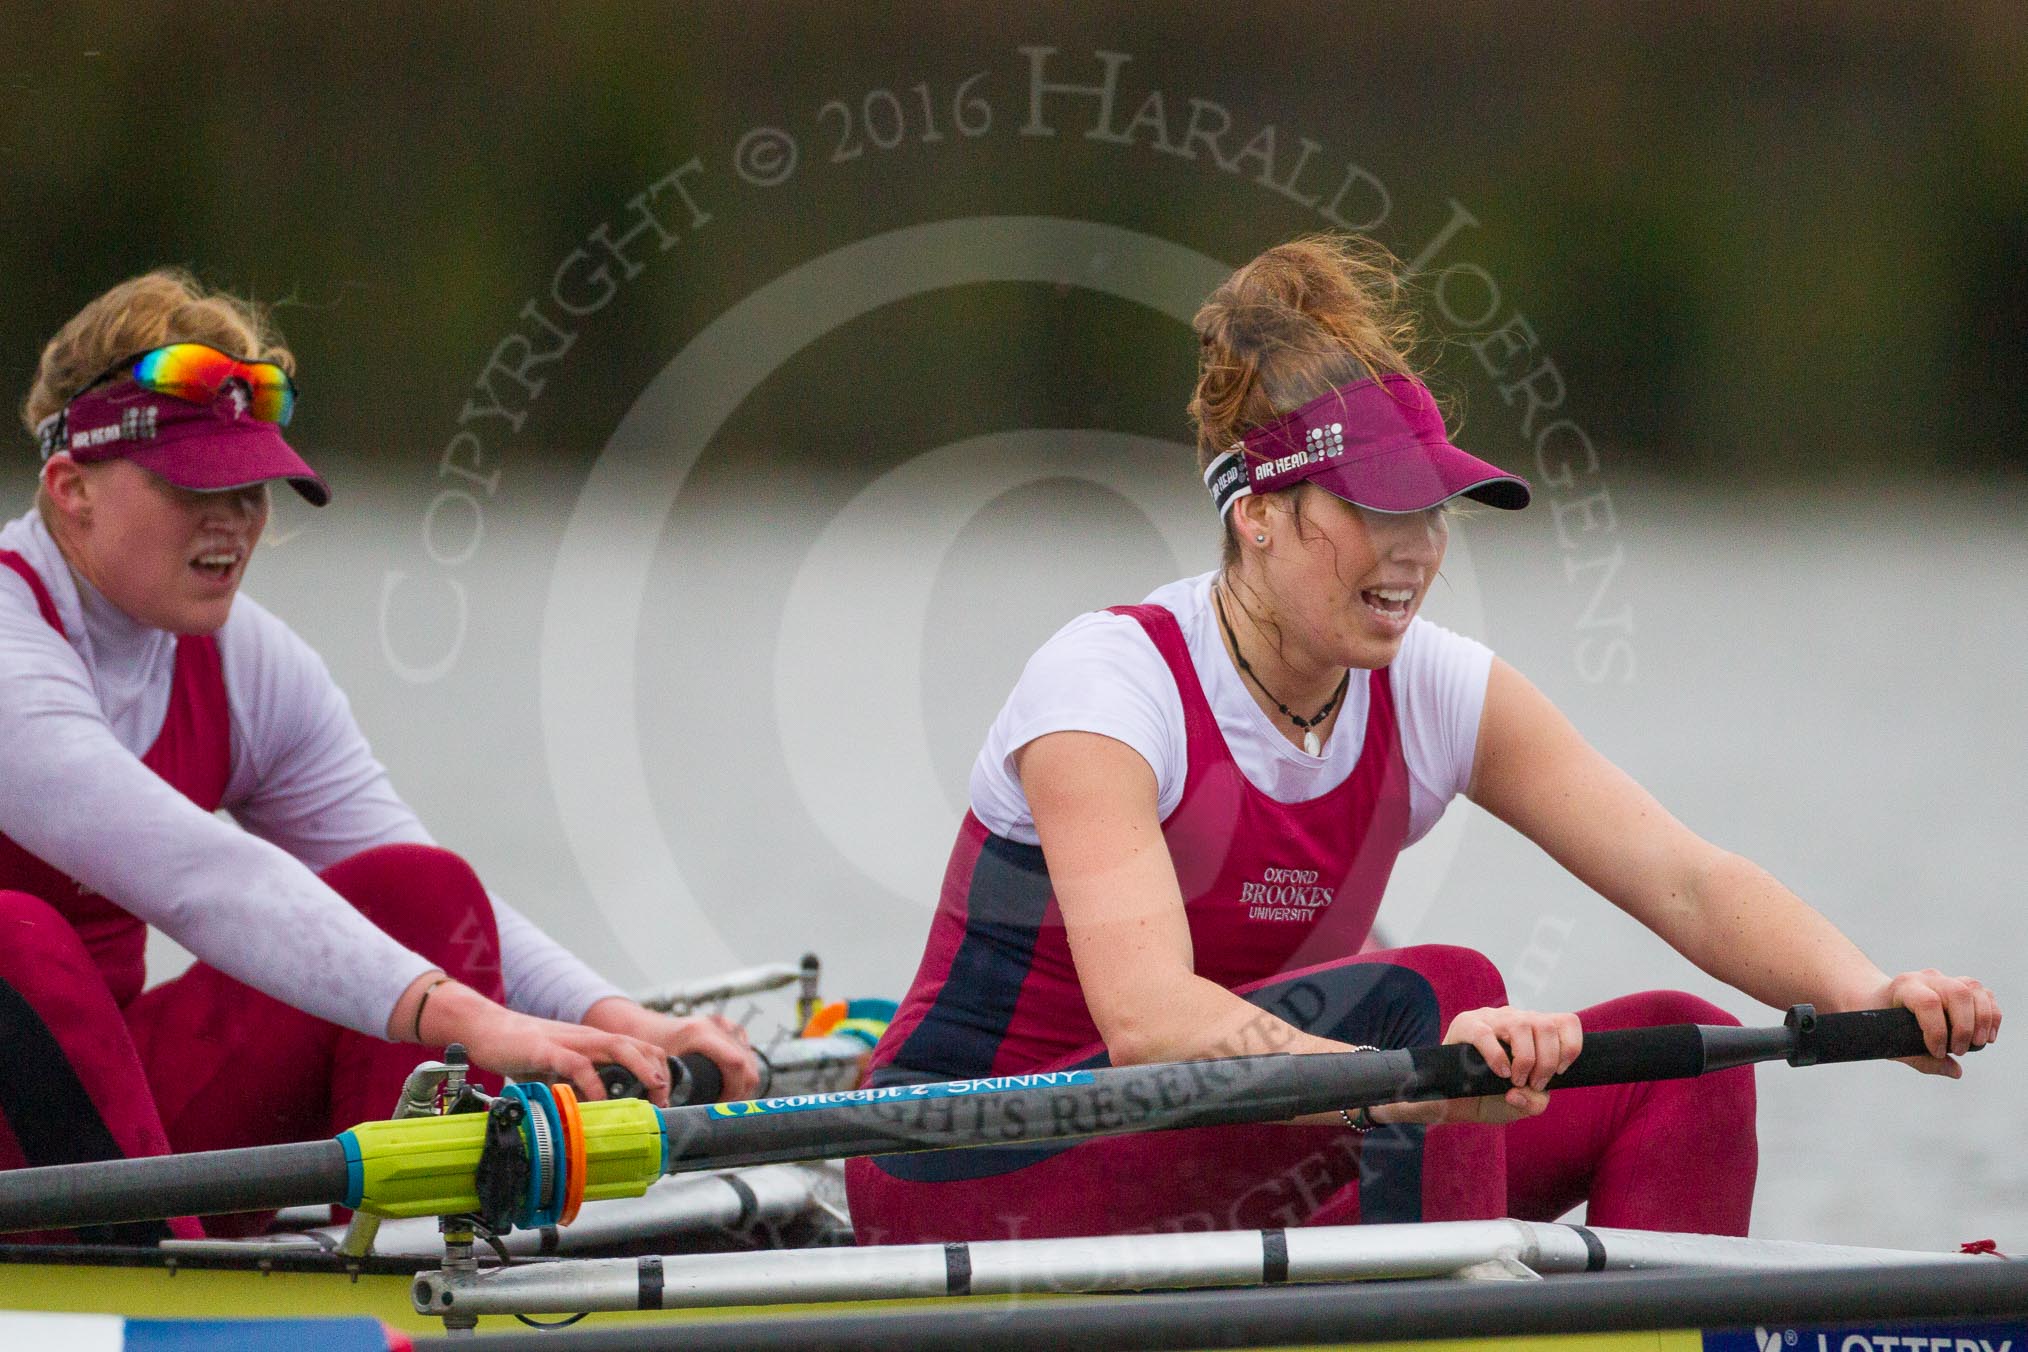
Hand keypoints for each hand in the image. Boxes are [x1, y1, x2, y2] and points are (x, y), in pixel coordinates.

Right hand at [417, 981, 675, 1104]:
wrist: (485, 1029)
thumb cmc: (522, 1049)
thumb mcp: (557, 1069)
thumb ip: (577, 1086)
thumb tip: (594, 1113)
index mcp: (593, 1042)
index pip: (638, 1048)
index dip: (658, 1070)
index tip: (665, 1098)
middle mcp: (588, 1039)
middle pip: (637, 1045)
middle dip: (658, 1072)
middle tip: (666, 1101)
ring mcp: (570, 1041)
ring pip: (617, 1047)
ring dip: (641, 1069)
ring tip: (653, 1092)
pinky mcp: (547, 1050)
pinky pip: (577, 1064)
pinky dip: (593, 1083)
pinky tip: (598, 1101)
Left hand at [583, 999, 762, 1101]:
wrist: (639, 1023)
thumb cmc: (644, 1042)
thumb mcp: (657, 1066)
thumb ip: (668, 1087)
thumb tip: (680, 1114)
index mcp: (699, 1034)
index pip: (736, 1063)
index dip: (735, 1089)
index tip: (722, 1105)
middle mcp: (714, 1026)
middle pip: (747, 1062)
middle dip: (741, 1089)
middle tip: (725, 1106)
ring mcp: (720, 1024)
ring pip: (749, 1054)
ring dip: (743, 1078)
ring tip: (727, 1096)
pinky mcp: (722, 1026)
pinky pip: (743, 1045)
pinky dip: (743, 1062)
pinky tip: (732, 1077)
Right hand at [1430, 1005, 1581, 1124]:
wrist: (1457, 1102)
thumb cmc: (1492, 1096)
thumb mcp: (1524, 1104)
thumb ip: (1535, 1102)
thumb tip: (1519, 1091)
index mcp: (1535, 1030)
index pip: (1567, 1022)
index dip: (1570, 1047)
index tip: (1560, 1072)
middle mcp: (1516, 1018)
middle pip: (1547, 1025)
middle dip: (1547, 1062)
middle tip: (1534, 1083)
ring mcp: (1490, 1018)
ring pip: (1521, 1025)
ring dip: (1525, 1060)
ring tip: (1515, 1080)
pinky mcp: (1466, 1025)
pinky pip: (1485, 1034)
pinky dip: (1497, 1057)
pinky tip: (1499, 1073)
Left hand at [1855, 969, 2001, 1077]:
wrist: (1877, 999)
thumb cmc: (1883, 1024)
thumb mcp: (1892, 1043)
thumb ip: (1921, 1060)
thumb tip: (1956, 1071)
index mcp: (1903, 987)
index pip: (1927, 1002)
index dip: (1937, 1031)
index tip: (1938, 1053)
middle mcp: (1925, 978)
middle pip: (1957, 992)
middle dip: (1964, 1027)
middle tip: (1959, 1051)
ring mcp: (1944, 979)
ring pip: (1974, 989)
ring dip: (1983, 1020)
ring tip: (1977, 1044)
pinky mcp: (1960, 986)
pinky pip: (1984, 994)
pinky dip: (1992, 1015)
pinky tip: (1988, 1036)